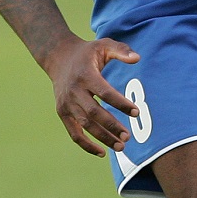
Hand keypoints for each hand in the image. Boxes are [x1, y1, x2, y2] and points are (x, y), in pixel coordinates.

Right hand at [45, 34, 141, 156]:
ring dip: (103, 138)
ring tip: (121, 146)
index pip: (105, 93)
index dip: (121, 103)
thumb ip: (121, 50)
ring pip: (85, 125)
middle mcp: (74, 91)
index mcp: (85, 75)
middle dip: (112, 126)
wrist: (58, 57)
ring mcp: (66, 103)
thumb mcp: (104, 45)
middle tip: (129, 136)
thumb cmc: (87, 53)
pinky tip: (102, 152)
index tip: (136, 112)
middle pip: (94, 113)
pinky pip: (74, 133)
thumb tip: (138, 58)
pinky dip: (86, 145)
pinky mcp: (62, 112)